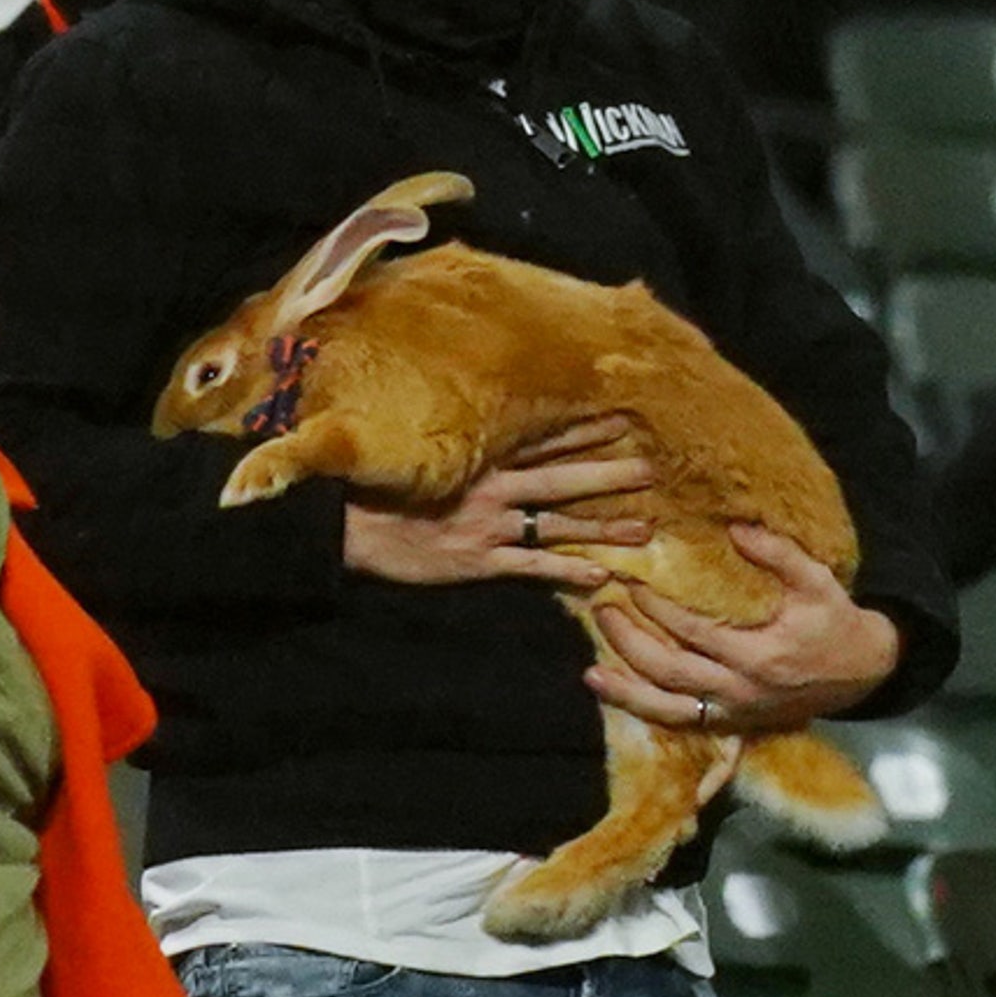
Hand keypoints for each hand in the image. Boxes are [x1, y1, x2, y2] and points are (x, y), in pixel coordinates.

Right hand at [343, 415, 653, 587]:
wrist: (342, 526)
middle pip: (561, 479)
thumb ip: (459, 444)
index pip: (541, 439)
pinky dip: (567, 573)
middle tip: (653, 468)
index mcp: (478, 458)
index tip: (622, 418)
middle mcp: (490, 489)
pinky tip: (601, 578)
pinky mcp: (478, 563)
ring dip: (602, 527)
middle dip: (608, 474)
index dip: (583, 430)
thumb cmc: (378, 487)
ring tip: (646, 529)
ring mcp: (487, 528)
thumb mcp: (421, 454)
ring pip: (556, 525)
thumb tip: (487, 426)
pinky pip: (532, 569)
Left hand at [587, 521, 900, 732]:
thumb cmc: (834, 621)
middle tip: (602, 610)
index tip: (631, 581)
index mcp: (759, 655)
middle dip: (630, 643)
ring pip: (669, 708)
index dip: (658, 608)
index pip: (694, 631)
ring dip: (627, 692)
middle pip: (670, 671)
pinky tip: (619, 697)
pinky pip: (681, 723)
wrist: (862, 674)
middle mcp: (740, 690)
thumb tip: (735, 528)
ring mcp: (734, 712)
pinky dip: (647, 712)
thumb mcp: (817, 581)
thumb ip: (777, 554)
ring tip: (591, 673)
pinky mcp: (731, 723)